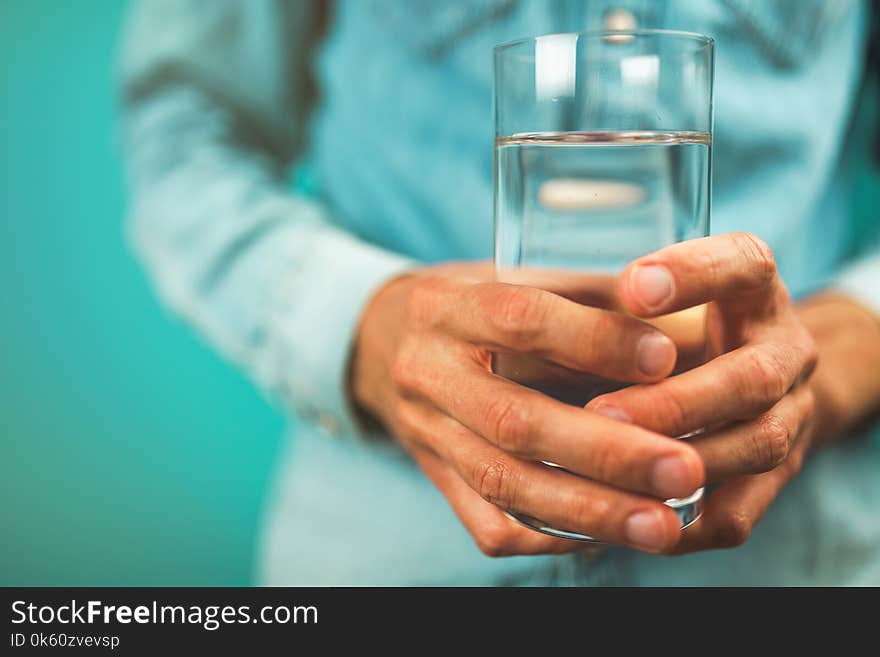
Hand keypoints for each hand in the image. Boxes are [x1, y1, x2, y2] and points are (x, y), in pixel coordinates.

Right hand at [352, 262, 704, 555]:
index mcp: (447, 307)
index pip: (518, 319)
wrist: (381, 340)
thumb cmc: (472, 304)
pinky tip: (610, 536)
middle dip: (604, 452)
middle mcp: (427, 372)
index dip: (593, 339)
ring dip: (588, 511)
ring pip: (503, 482)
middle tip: (684, 469)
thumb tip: (685, 324)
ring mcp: (425, 433)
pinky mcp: (435, 478)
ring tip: (662, 526)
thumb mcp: (516, 277)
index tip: (666, 358)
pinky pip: (489, 524)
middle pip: (513, 420)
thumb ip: (591, 296)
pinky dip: (552, 536)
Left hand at [585, 232, 820, 552]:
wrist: (762, 369)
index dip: (693, 275)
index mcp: (754, 286)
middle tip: (599, 413)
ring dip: (679, 462)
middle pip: (753, 378)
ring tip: (608, 469)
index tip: (633, 287)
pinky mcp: (776, 476)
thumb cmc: (684, 320)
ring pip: (754, 446)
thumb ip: (613, 291)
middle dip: (676, 402)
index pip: (741, 264)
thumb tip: (521, 300)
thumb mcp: (662, 288)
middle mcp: (785, 348)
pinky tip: (629, 522)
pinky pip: (741, 512)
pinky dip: (685, 521)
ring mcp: (791, 415)